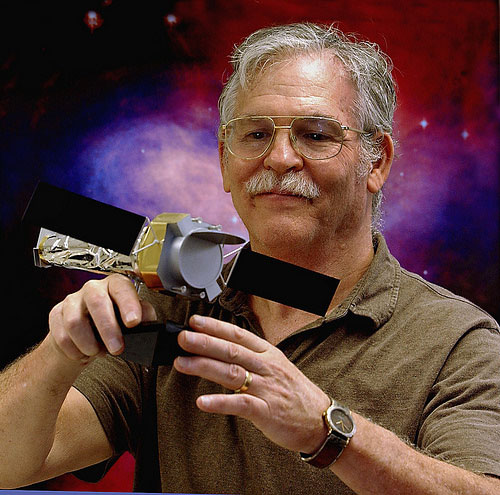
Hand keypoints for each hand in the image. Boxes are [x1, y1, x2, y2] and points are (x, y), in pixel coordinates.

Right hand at [48, 274, 155, 361]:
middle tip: (117, 349)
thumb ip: (144, 315)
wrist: (86, 336)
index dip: (128, 303)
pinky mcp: (56, 315)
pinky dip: (75, 351)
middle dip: (108, 328)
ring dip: (89, 344)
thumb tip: (148, 319)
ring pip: (75, 322)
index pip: (121, 287)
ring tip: (99, 352)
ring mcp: (72, 300)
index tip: (133, 322)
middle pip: (97, 302)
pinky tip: (84, 353)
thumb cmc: (115, 323)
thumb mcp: (132, 318)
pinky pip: (61, 336)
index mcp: (115, 285)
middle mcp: (93, 288)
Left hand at [174, 315, 330, 453]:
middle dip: (204, 343)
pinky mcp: (267, 412)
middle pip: (231, 351)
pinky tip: (202, 402)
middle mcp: (267, 367)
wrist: (322, 421)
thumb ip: (252, 359)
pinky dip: (220, 402)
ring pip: (232, 373)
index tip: (195, 321)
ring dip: (205, 367)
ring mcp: (267, 389)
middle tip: (183, 338)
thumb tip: (222, 350)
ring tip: (183, 363)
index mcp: (269, 354)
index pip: (239, 335)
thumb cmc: (296, 393)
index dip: (216, 327)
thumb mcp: (278, 367)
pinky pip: (241, 405)